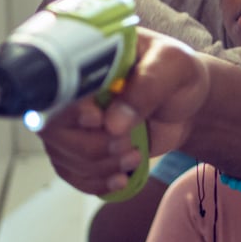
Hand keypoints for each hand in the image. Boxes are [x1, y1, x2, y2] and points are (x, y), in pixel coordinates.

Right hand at [42, 28, 211, 195]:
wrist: (187, 103)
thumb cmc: (178, 74)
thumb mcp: (173, 66)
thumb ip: (148, 85)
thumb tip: (112, 123)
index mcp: (89, 59)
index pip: (58, 84)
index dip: (69, 109)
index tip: (97, 120)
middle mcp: (72, 91)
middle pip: (54, 128)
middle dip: (93, 146)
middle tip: (128, 145)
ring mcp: (74, 121)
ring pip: (63, 155)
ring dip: (100, 167)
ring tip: (135, 157)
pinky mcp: (83, 145)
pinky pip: (72, 172)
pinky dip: (94, 182)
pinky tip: (120, 179)